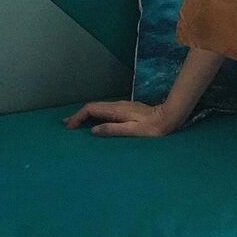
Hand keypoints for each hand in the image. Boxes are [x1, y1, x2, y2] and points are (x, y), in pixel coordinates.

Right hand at [62, 100, 181, 137]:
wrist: (169, 118)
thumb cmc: (152, 128)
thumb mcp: (132, 131)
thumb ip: (113, 129)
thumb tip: (93, 130)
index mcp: (117, 110)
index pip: (92, 109)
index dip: (78, 116)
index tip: (69, 127)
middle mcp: (118, 105)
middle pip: (93, 107)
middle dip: (79, 115)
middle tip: (67, 124)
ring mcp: (123, 106)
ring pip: (99, 108)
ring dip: (86, 114)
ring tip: (76, 123)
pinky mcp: (127, 109)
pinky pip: (106, 110)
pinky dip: (95, 114)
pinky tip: (94, 121)